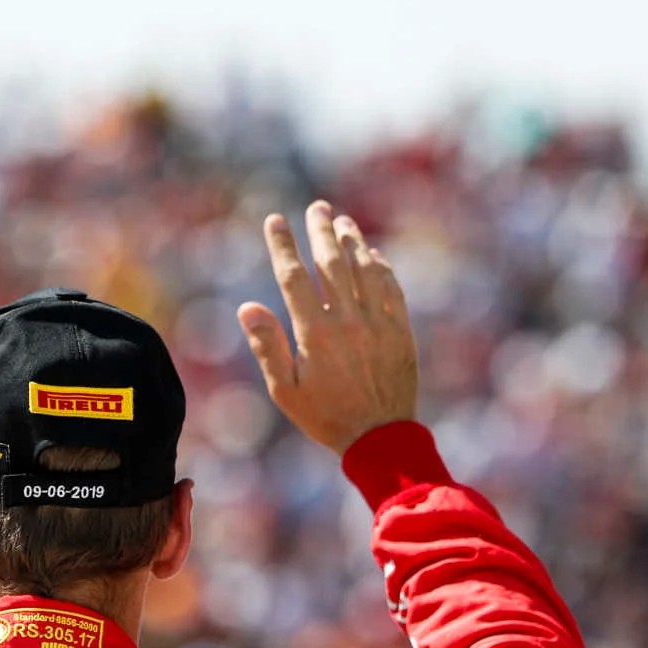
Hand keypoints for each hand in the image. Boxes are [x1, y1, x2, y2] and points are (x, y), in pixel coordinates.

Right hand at [237, 200, 418, 454]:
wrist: (381, 440)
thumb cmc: (326, 417)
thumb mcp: (285, 391)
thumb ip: (267, 346)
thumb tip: (247, 307)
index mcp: (315, 333)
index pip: (293, 277)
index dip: (283, 245)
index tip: (275, 221)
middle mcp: (348, 321)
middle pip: (332, 263)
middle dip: (321, 230)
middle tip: (317, 207)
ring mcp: (378, 324)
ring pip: (365, 270)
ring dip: (353, 242)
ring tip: (343, 222)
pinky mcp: (400, 331)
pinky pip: (391, 289)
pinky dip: (381, 268)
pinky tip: (373, 255)